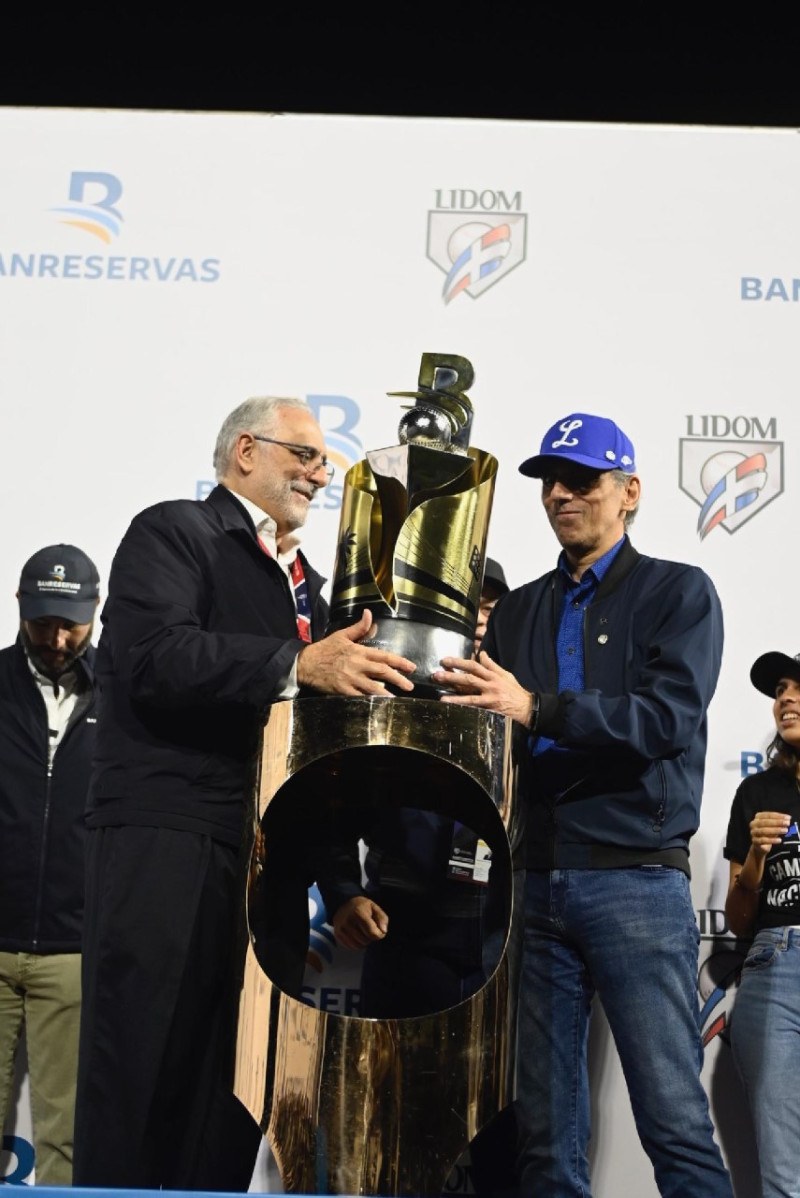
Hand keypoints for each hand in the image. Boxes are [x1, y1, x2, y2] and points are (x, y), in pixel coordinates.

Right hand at [297, 610, 414, 695]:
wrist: (305, 663)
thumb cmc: (325, 649)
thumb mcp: (342, 635)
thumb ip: (359, 628)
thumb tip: (369, 614)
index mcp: (359, 651)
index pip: (383, 655)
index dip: (399, 661)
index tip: (411, 667)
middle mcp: (357, 665)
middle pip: (382, 672)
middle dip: (398, 679)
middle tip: (410, 686)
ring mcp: (350, 679)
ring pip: (373, 687)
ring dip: (386, 693)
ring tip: (398, 699)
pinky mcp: (343, 690)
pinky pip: (359, 698)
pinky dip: (369, 702)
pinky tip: (378, 706)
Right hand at [332, 895, 388, 949]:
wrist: (343, 902)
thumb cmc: (362, 907)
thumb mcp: (374, 907)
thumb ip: (382, 918)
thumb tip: (383, 931)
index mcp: (358, 913)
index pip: (372, 933)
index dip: (379, 935)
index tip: (380, 930)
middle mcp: (348, 921)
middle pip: (365, 941)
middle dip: (371, 938)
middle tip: (371, 930)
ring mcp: (341, 929)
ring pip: (358, 946)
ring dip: (364, 942)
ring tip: (364, 933)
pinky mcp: (337, 934)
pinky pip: (351, 947)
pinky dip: (357, 944)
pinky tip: (358, 936)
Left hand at [432, 651, 533, 725]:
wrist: (527, 708)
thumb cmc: (515, 691)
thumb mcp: (506, 675)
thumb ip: (492, 665)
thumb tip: (481, 653)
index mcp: (494, 675)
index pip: (474, 666)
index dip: (459, 662)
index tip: (445, 660)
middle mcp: (491, 684)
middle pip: (469, 678)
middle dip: (452, 675)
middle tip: (437, 674)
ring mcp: (490, 697)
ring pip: (469, 693)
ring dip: (454, 694)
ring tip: (440, 695)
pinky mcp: (490, 708)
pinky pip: (474, 707)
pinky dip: (463, 707)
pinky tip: (452, 708)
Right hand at [750, 811, 790, 858]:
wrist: (760, 847)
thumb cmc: (768, 833)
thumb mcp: (774, 827)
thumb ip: (779, 823)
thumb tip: (788, 820)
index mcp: (758, 817)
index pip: (768, 815)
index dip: (778, 816)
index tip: (788, 818)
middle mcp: (753, 824)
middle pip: (765, 822)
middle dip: (777, 822)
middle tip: (787, 823)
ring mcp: (753, 832)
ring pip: (764, 831)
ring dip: (775, 830)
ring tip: (785, 830)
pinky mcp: (755, 841)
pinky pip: (763, 840)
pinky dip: (772, 840)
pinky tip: (779, 840)